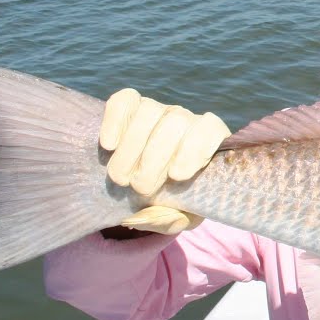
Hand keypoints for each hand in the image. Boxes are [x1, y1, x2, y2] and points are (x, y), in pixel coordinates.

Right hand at [99, 87, 230, 234]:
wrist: (144, 185)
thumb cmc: (171, 200)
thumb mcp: (180, 215)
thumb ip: (178, 218)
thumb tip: (172, 219)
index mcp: (208, 142)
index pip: (210, 129)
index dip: (195, 147)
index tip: (177, 176)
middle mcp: (186, 120)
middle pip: (176, 122)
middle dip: (155, 158)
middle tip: (141, 188)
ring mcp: (158, 109)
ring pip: (149, 112)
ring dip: (131, 147)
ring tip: (120, 178)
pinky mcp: (131, 105)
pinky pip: (124, 101)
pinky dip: (115, 121)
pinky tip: (109, 145)